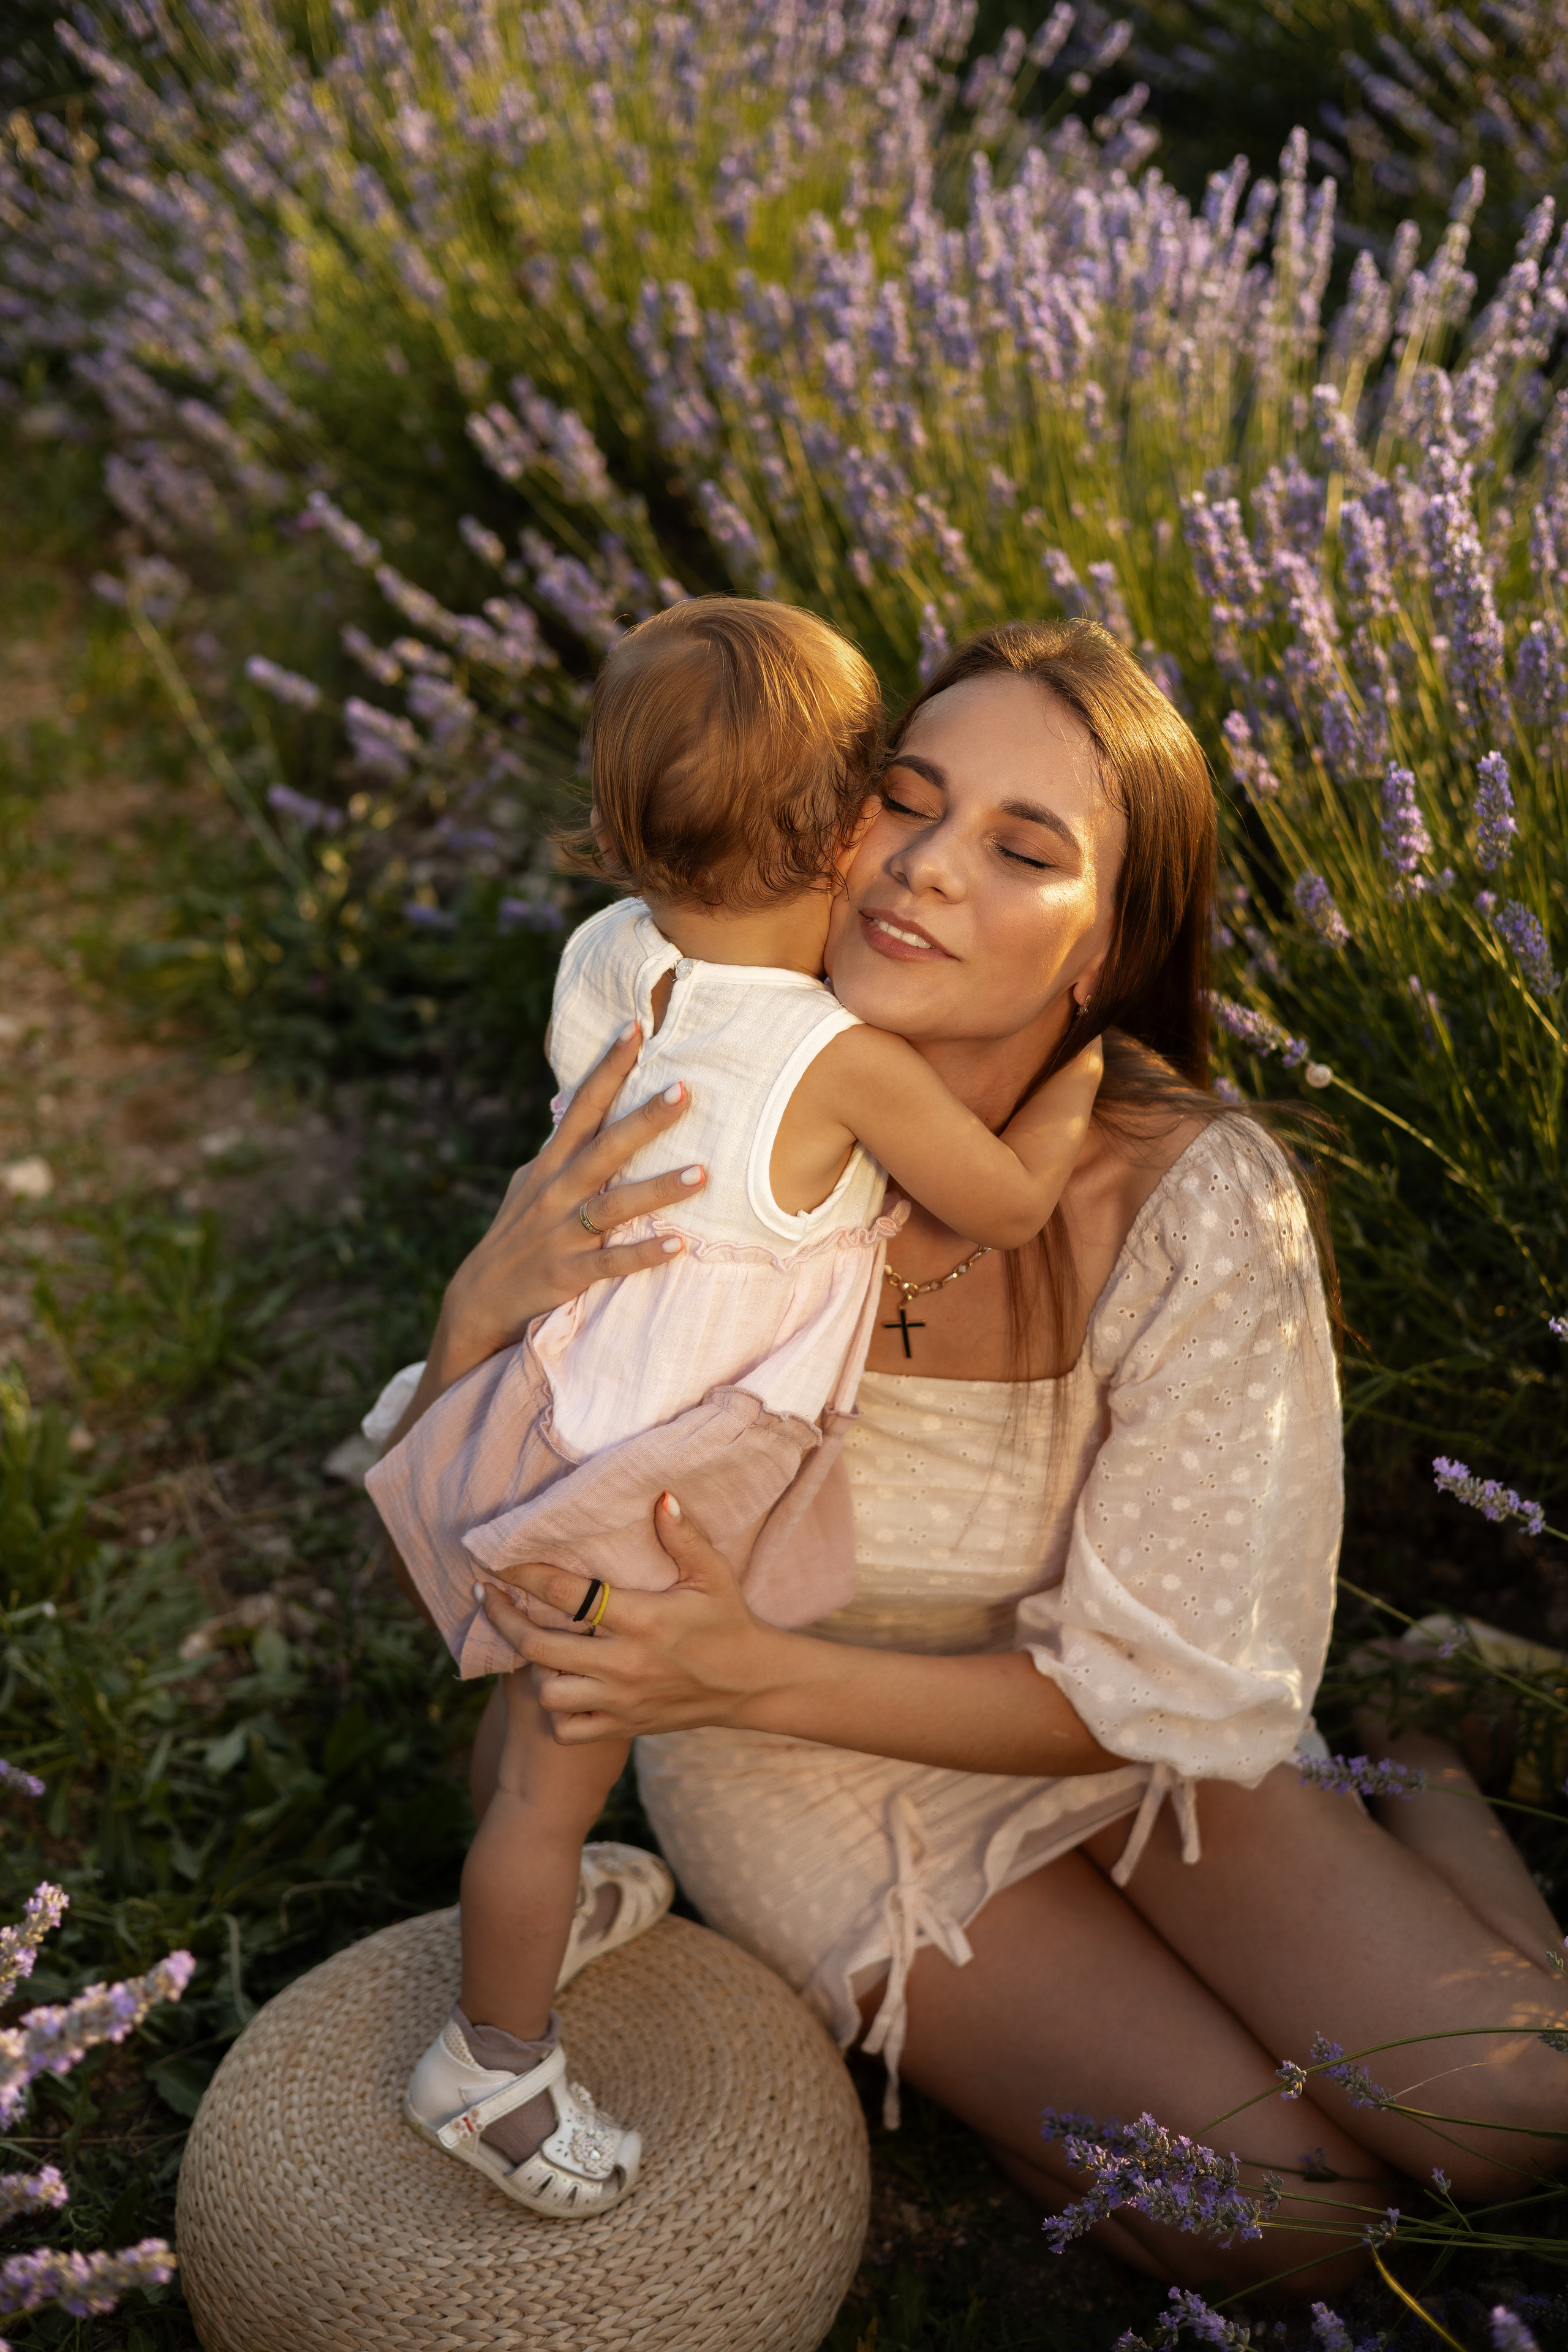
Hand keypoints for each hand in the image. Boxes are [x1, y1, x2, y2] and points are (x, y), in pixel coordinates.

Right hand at [415, 1025, 704, 1415]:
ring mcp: (562, 1233)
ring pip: (615, 1205)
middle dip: (645, 1119)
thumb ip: (559, 1149)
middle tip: (684, 1090)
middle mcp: (557, 1191)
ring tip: (703, 1173)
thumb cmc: (516, 1233)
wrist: (480, 1298)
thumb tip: (575, 1108)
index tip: (636, 1028)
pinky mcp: (569, 1273)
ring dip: (659, 1189)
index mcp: (551, 1163)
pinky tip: (679, 1246)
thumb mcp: (531, 1182)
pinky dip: (644, 1254)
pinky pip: (613, 1262)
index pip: (581, 1105)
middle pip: (606, 1147)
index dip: (608, 1067)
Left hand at [472, 1496, 778, 1743]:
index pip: (567, 1594)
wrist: (751, 1684)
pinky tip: (561, 1684)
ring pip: (548, 1692)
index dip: (525, 1575)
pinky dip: (556, 1710)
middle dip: (503, 1619)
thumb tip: (660, 1495)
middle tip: (489, 1597)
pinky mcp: (624, 1726)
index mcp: (642, 1619)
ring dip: (534, 1669)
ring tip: (534, 1643)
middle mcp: (625, 1663)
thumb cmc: (728, 1621)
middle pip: (538, 1647)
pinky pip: (568, 1729)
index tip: (498, 1562)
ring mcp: (622, 1700)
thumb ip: (683, 1536)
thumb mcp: (712, 1574)